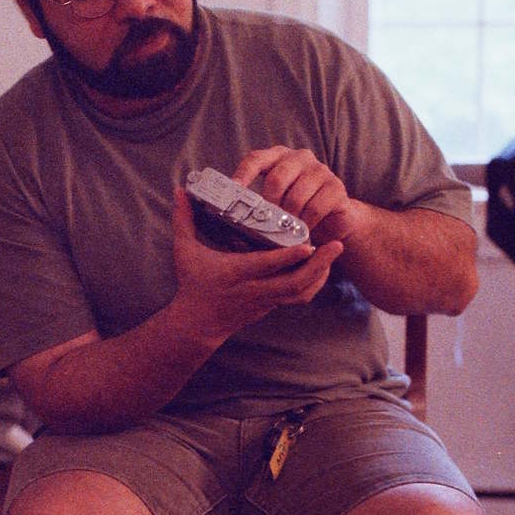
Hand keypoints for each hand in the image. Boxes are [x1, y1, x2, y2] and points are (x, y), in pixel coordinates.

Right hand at [171, 188, 342, 341]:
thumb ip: (184, 219)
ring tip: (334, 252)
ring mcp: (265, 300)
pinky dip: (313, 284)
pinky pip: (298, 297)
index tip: (308, 243)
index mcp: (235, 272)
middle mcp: (254, 288)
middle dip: (318, 265)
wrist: (197, 324)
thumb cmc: (192, 284)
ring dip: (321, 273)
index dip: (288, 256)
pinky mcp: (270, 306)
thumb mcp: (184, 251)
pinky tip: (322, 268)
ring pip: (300, 292)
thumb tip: (179, 190)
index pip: (266, 264)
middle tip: (336, 245)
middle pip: (293, 281)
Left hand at [233, 146, 372, 247]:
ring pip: (295, 197)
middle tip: (267, 223)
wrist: (334, 220)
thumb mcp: (276, 201)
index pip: (256, 159)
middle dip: (269, 206)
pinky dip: (305, 224)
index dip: (243, 174)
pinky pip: (314, 208)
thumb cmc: (297, 210)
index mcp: (279, 157)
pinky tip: (302, 232)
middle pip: (276, 179)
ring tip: (285, 231)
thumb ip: (258, 200)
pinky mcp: (336, 187)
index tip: (233, 191)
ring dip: (288, 219)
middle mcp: (300, 158)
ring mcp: (320, 170)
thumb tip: (230, 215)